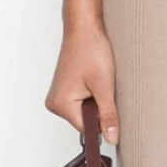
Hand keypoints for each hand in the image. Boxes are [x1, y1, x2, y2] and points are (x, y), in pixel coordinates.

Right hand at [45, 19, 120, 141]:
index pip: (87, 128)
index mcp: (60, 104)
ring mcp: (58, 96)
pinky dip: (92, 94)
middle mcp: (55, 103)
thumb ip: (108, 115)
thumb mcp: (104, 85)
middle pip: (85, 120)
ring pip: (86, 111)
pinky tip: (94, 79)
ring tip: (97, 80)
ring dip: (96, 100)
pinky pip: (82, 101)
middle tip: (103, 86)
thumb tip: (112, 138)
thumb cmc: (91, 49)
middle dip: (99, 108)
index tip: (111, 106)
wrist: (84, 27)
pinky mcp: (65, 90)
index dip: (103, 119)